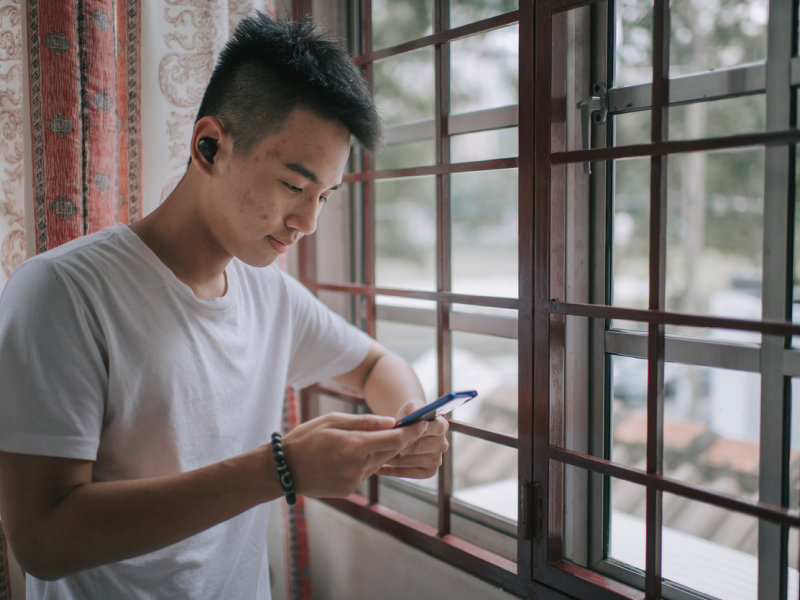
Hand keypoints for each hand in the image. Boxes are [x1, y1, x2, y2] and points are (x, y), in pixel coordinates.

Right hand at [280, 412, 427, 497]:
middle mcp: (358, 467)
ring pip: (378, 463)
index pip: (394, 439)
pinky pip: (365, 473)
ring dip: (379, 451)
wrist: (284, 470)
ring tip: (366, 439)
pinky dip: (365, 463)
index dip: (411, 432)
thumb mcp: (333, 421)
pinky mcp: (349, 490)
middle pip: (389, 452)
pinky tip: (349, 455)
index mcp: (355, 446)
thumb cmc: (306, 439)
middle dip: (397, 440)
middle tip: (404, 427)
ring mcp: (354, 481)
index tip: (423, 424)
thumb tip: (390, 421)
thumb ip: (364, 422)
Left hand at [377, 400, 448, 478]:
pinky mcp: (428, 472)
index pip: (430, 428)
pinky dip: (390, 470)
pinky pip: (405, 473)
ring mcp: (436, 460)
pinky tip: (377, 467)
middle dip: (395, 444)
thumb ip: (415, 408)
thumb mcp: (411, 407)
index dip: (413, 429)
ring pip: (407, 460)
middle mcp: (442, 444)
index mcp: (442, 426)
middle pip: (416, 447)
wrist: (408, 430)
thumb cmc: (409, 417)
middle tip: (377, 444)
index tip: (398, 429)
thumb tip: (416, 415)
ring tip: (373, 454)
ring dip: (388, 457)